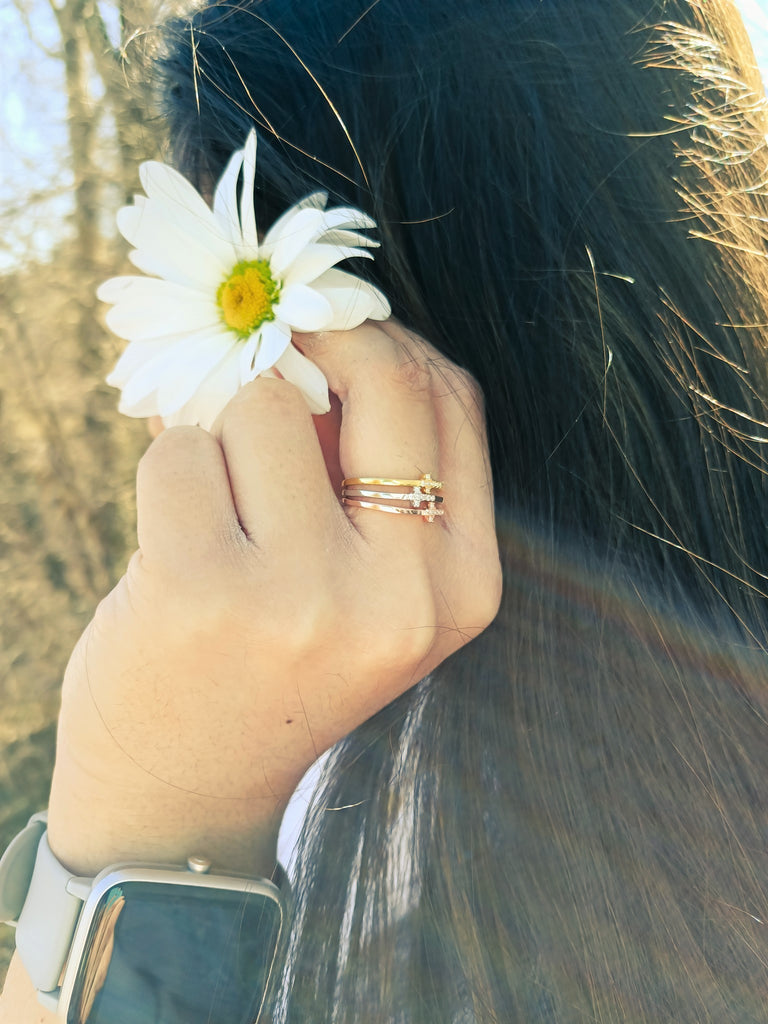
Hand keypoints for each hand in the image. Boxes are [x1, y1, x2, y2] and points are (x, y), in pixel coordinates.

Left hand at [47, 321, 500, 874]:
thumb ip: (364, 468)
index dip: (387, 342)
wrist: (188, 790)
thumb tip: (302, 329)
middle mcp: (402, 596)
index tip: (329, 334)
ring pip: (265, 402)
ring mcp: (306, 597)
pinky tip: (173, 532)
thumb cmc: (277, 668)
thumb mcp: (365, 588)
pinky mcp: (205, 593)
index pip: (453, 400)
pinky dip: (166, 466)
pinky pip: (179, 449)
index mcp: (462, 587)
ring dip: (223, 427)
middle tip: (267, 346)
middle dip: (313, 340)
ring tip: (216, 501)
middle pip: (383, 377)